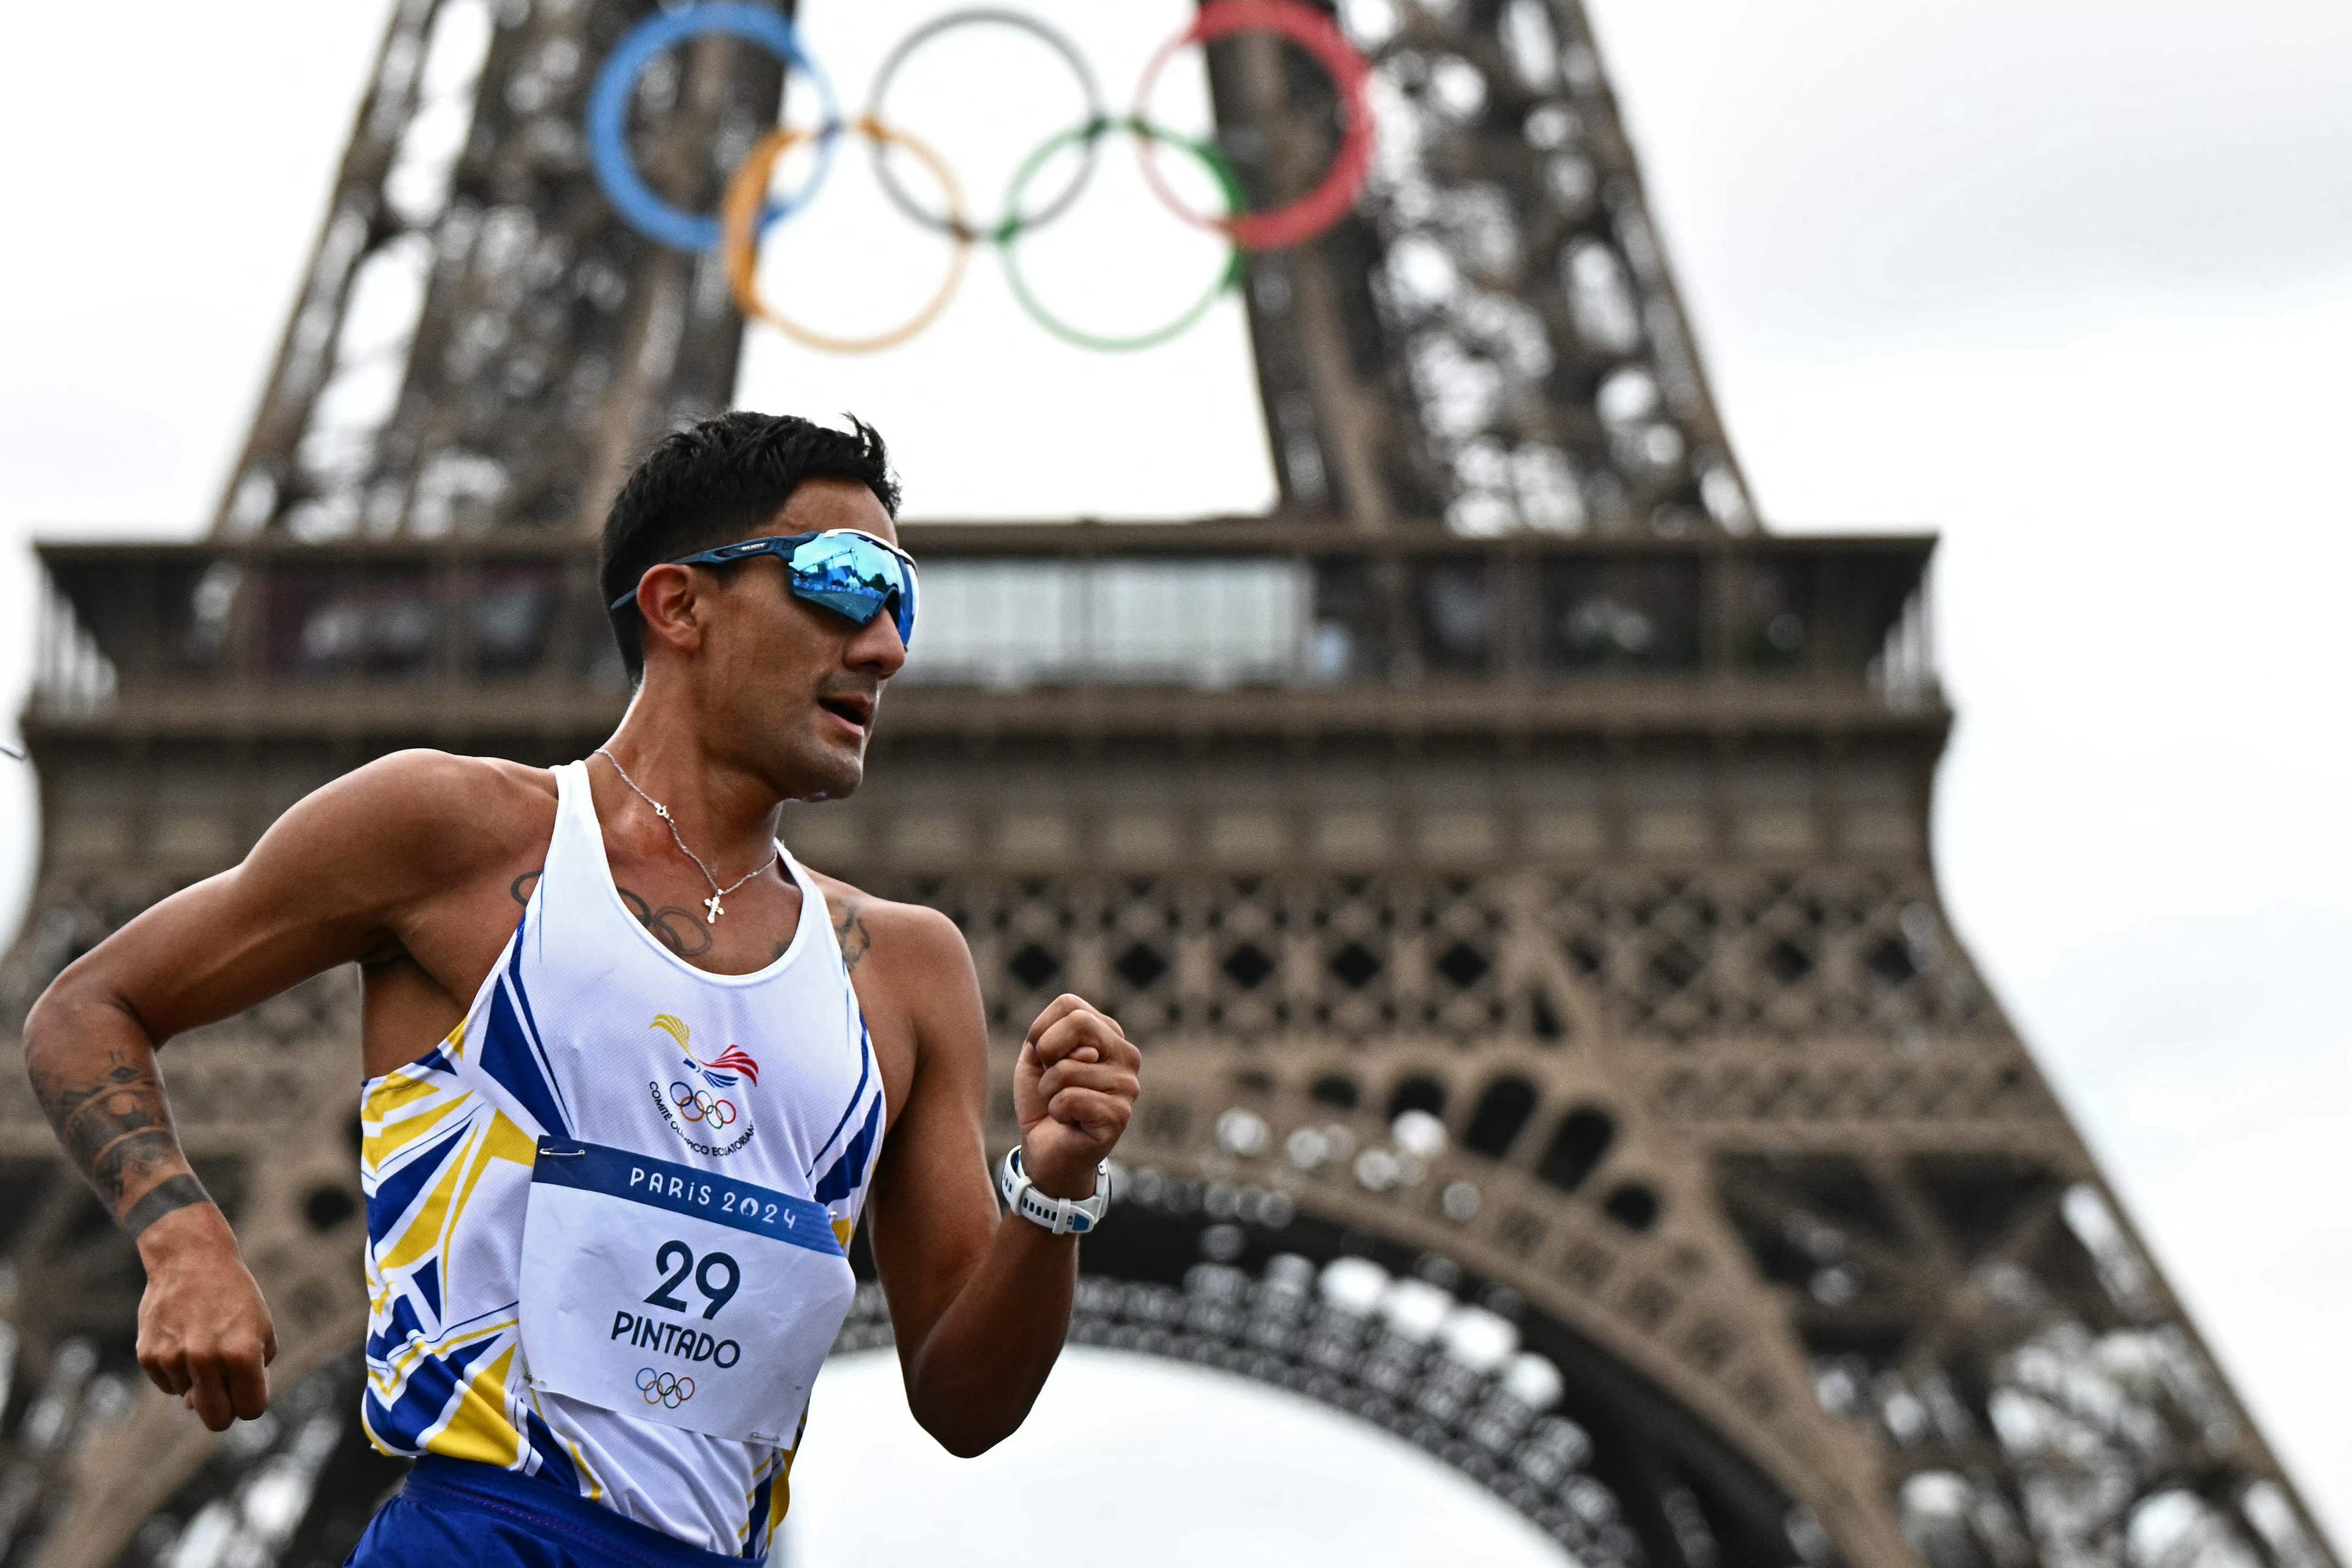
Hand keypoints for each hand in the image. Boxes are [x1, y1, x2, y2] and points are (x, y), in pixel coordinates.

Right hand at [135, 1204, 277, 1430]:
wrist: (190, 1258)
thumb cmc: (233, 1296)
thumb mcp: (260, 1329)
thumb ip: (251, 1372)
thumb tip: (201, 1407)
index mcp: (241, 1353)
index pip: (251, 1408)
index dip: (251, 1403)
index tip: (248, 1392)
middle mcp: (206, 1359)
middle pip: (217, 1420)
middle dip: (225, 1412)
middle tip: (226, 1391)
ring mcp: (173, 1359)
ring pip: (190, 1400)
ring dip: (198, 1381)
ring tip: (202, 1341)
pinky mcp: (147, 1356)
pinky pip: (168, 1384)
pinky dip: (177, 1371)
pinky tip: (182, 1338)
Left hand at [1014, 994, 1140, 1200]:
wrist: (1046, 1150)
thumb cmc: (1043, 1100)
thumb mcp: (1037, 1058)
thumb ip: (1051, 1035)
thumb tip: (1087, 1053)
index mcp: (1108, 1034)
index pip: (1069, 1005)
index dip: (1041, 1030)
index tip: (1041, 1057)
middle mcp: (1126, 1054)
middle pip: (1078, 1023)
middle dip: (1046, 1054)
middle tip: (1049, 1081)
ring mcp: (1128, 1085)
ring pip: (1067, 1068)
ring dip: (1048, 1091)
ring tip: (1061, 1105)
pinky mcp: (1120, 1115)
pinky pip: (1070, 1098)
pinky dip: (1056, 1111)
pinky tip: (1069, 1121)